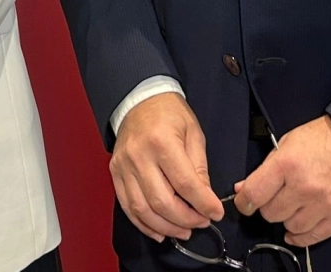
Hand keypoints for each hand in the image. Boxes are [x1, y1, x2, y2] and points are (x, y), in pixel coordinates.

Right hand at [110, 92, 224, 242]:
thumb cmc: (169, 113)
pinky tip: (160, 231)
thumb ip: (199, 168)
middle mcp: (139, 156)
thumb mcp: (193, 133)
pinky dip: (144, 224)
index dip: (203, 203)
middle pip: (162, 201)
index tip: (216, 212)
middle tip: (201, 222)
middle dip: (186, 219)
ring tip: (184, 230)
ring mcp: (124, 166)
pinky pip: (127, 207)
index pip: (184, 183)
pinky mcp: (115, 173)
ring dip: (166, 226)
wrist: (139, 99)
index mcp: (161, 142)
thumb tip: (205, 199)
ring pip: (143, 209)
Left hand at [234, 115, 330, 247]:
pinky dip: (301, 236)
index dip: (244, 201)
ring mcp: (324, 204)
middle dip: (269, 206)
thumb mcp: (287, 143)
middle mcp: (305, 186)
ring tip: (294, 204)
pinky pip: (313, 237)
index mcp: (288, 164)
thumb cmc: (325, 139)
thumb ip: (265, 169)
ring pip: (290, 227)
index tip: (244, 203)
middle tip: (276, 197)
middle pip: (271, 214)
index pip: (254, 194)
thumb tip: (244, 189)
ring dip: (288, 219)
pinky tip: (297, 228)